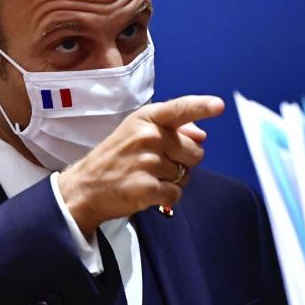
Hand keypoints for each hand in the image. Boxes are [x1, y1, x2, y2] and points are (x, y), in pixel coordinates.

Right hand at [57, 95, 224, 236]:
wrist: (85, 187)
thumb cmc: (116, 158)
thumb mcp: (138, 132)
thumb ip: (173, 129)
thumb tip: (201, 134)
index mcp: (146, 118)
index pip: (180, 109)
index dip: (202, 106)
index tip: (219, 106)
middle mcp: (147, 136)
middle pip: (195, 151)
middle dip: (184, 161)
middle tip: (157, 164)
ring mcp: (146, 162)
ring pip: (186, 175)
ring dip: (172, 180)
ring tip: (147, 177)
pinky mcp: (146, 187)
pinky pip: (176, 194)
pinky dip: (166, 198)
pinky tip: (147, 192)